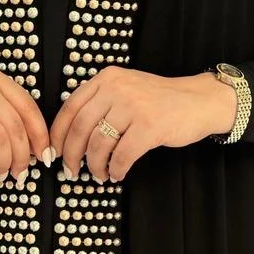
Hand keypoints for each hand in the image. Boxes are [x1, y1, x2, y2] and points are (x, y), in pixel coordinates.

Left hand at [49, 67, 237, 182]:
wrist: (198, 101)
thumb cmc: (160, 101)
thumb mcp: (126, 90)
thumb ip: (100, 104)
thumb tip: (69, 137)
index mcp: (106, 79)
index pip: (70, 107)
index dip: (58, 134)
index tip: (54, 152)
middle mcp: (117, 88)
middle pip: (80, 128)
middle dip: (72, 155)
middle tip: (71, 171)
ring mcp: (134, 106)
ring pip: (99, 144)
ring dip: (95, 165)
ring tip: (100, 174)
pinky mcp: (149, 126)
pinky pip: (122, 155)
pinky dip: (116, 169)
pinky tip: (117, 174)